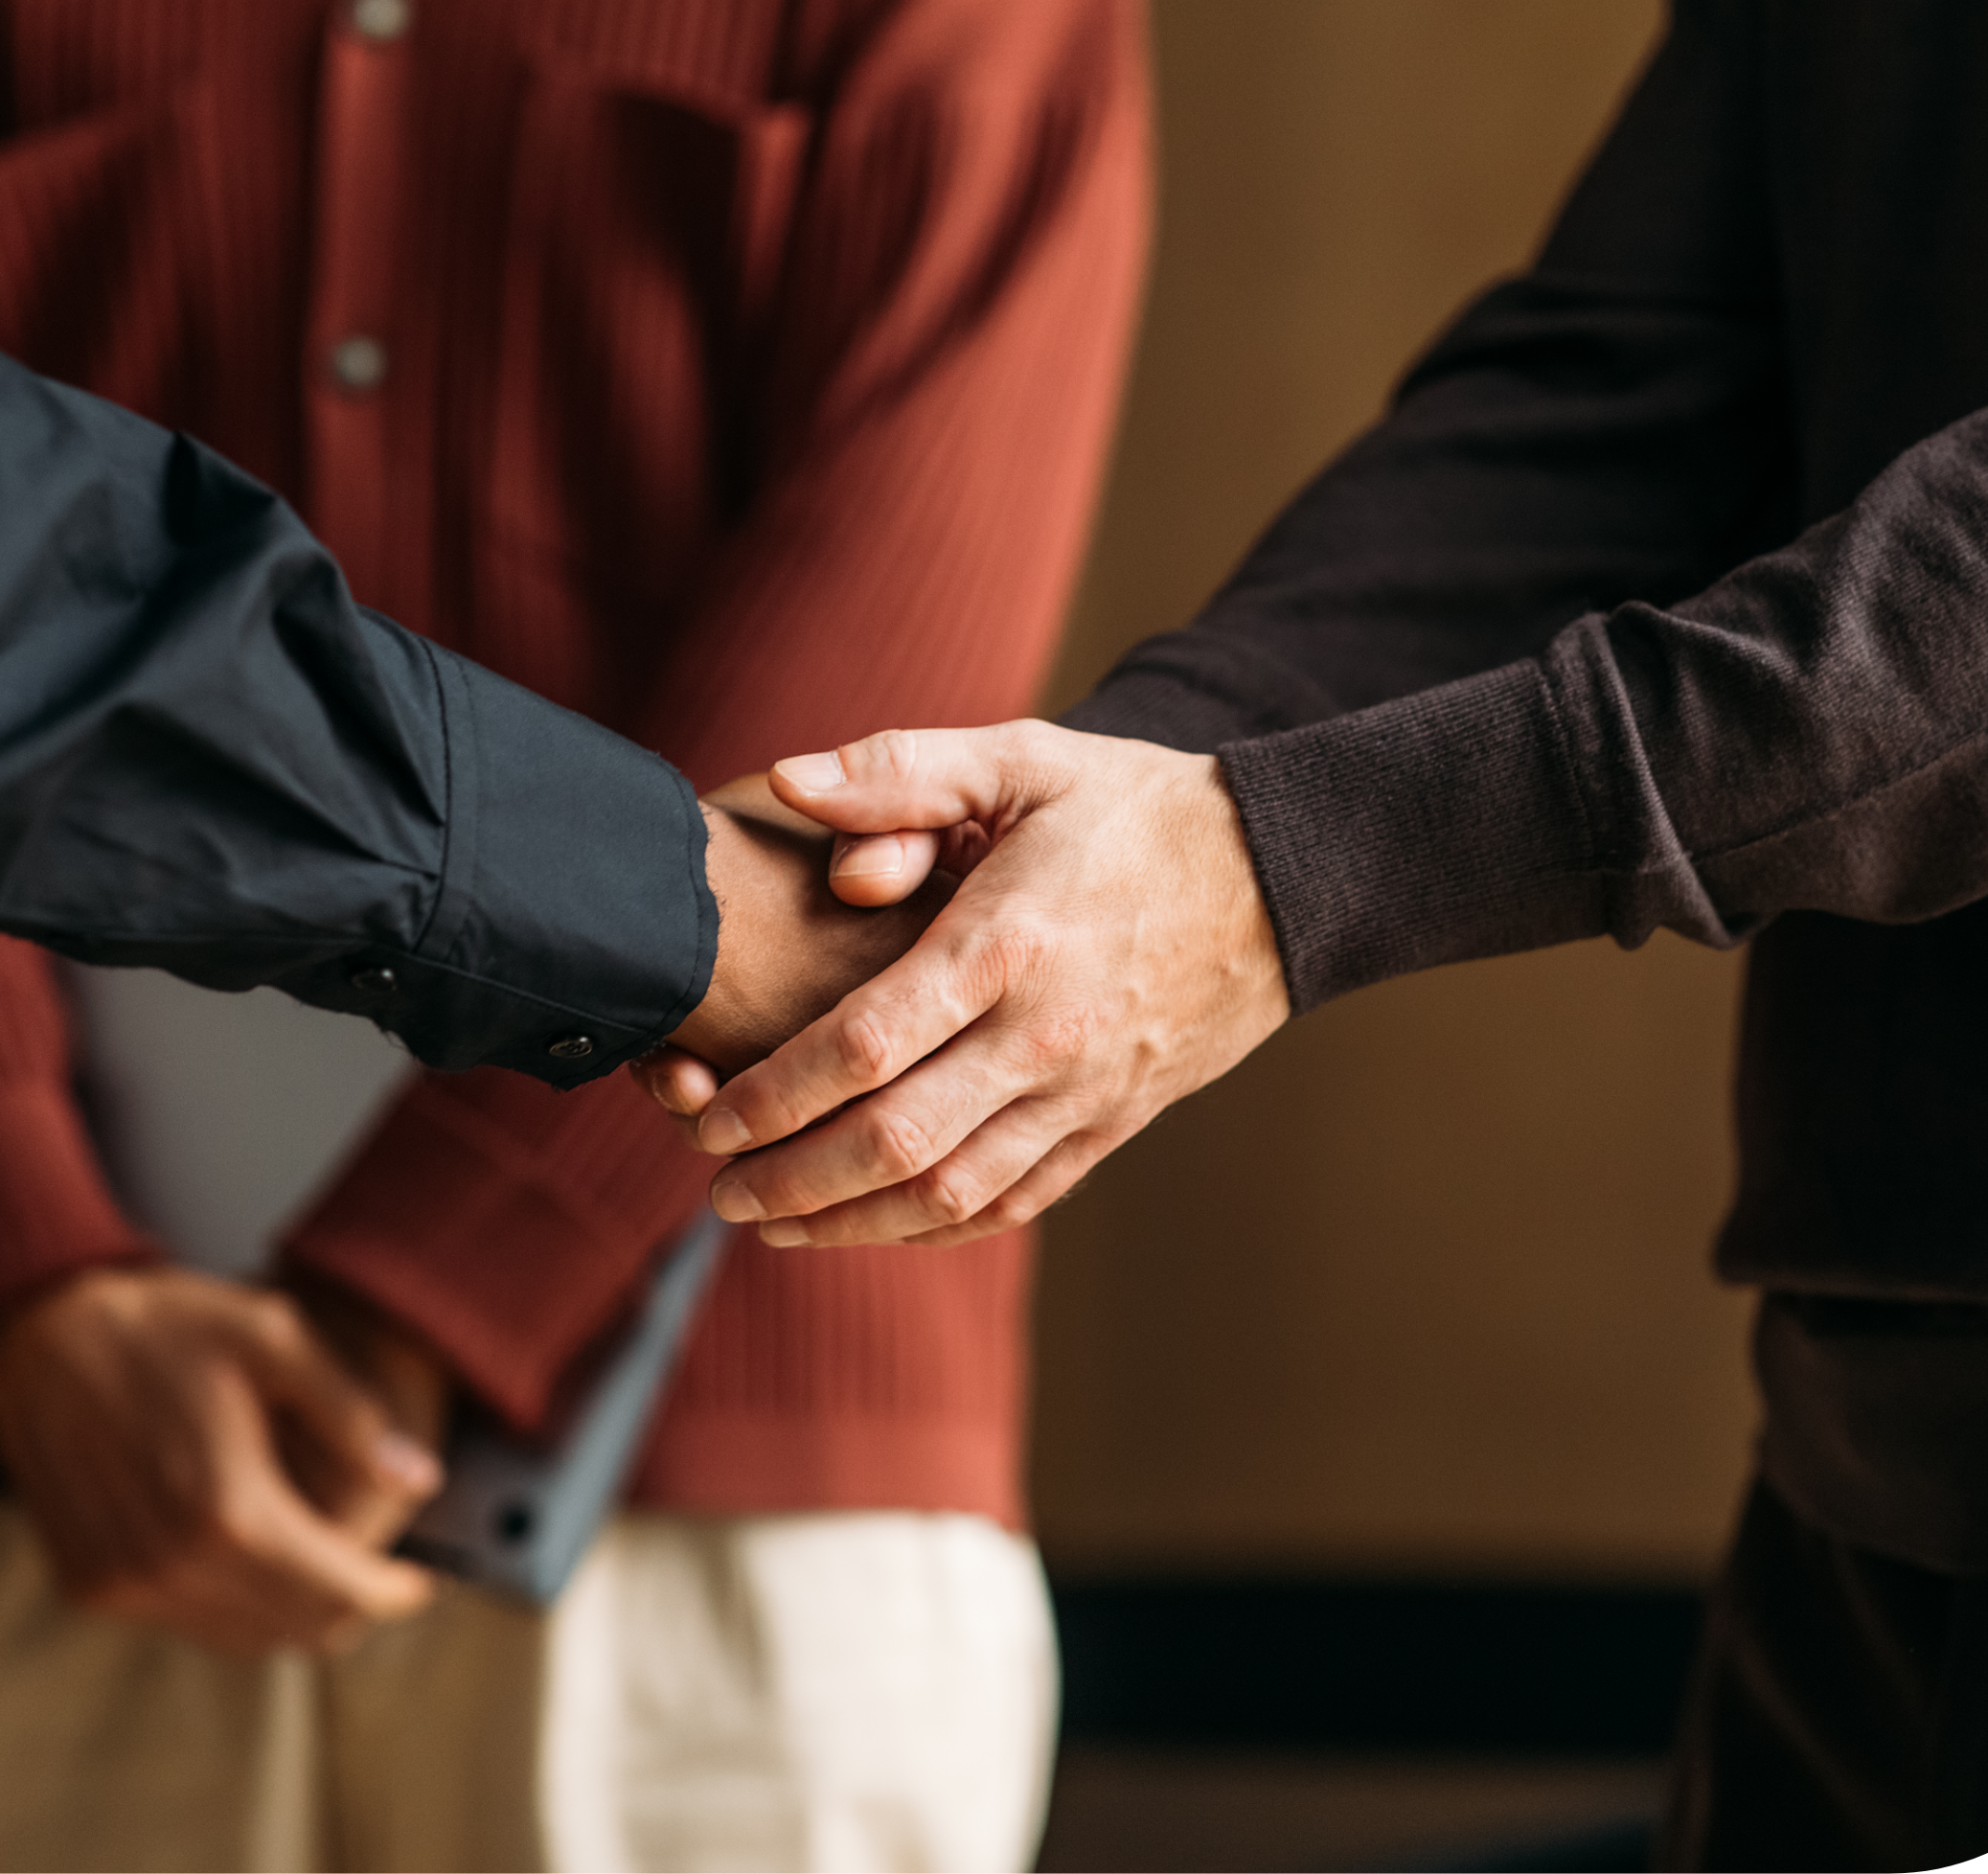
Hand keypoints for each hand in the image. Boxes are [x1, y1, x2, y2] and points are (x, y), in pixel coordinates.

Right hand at [0, 1263, 441, 1656]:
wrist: (43, 1331)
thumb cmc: (168, 1324)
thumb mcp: (277, 1340)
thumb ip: (355, 1415)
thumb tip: (422, 1479)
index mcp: (227, 1507)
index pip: (337, 1590)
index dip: (392, 1593)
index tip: (422, 1581)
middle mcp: (171, 1564)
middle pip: (295, 1627)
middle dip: (352, 1607)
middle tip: (382, 1576)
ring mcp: (123, 1583)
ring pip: (242, 1638)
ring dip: (294, 1613)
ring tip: (329, 1567)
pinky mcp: (89, 1585)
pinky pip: (187, 1623)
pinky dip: (235, 1607)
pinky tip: (258, 1559)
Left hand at [649, 721, 1290, 1245]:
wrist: (1280, 877)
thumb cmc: (1136, 809)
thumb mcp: (1024, 759)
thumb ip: (900, 770)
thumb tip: (786, 781)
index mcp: (1005, 943)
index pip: (863, 1046)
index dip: (772, 1095)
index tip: (706, 1114)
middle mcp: (1043, 1034)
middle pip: (893, 1141)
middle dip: (790, 1179)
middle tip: (718, 1190)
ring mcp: (1083, 1091)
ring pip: (950, 1193)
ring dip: (851, 1222)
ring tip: (774, 1224)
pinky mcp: (1113, 1123)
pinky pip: (1015, 1201)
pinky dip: (937, 1227)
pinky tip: (878, 1225)